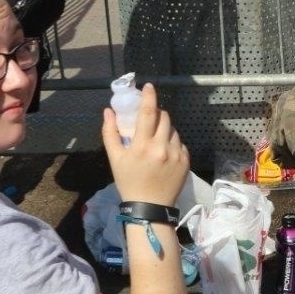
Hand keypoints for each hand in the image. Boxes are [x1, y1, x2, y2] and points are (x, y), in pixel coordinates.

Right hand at [103, 84, 189, 205]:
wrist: (149, 207)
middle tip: (150, 119)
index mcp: (143, 145)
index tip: (149, 86)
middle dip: (157, 114)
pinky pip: (180, 143)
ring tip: (156, 140)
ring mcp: (176, 154)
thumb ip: (110, 133)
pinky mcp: (186, 161)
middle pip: (164, 117)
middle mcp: (162, 147)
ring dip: (165, 129)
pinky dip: (173, 142)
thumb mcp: (114, 158)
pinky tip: (164, 152)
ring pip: (173, 130)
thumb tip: (108, 111)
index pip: (148, 112)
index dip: (149, 96)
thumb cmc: (129, 182)